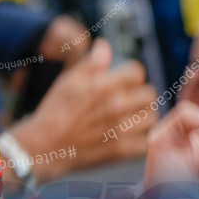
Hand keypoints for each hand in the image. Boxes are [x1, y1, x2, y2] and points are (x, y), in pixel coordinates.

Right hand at [9, 39, 157, 181]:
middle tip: (131, 97)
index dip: (131, 73)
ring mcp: (120, 131)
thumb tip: (105, 46)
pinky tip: (132, 134)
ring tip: (133, 115)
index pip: (137, 72)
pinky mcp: (120, 152)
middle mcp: (115, 107)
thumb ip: (91, 62)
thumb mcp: (69, 79)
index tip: (125, 79)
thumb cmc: (55, 110)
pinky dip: (142, 138)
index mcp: (103, 86)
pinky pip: (146, 142)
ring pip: (151, 118)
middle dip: (140, 92)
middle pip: (149, 94)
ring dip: (144, 115)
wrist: (46, 146)